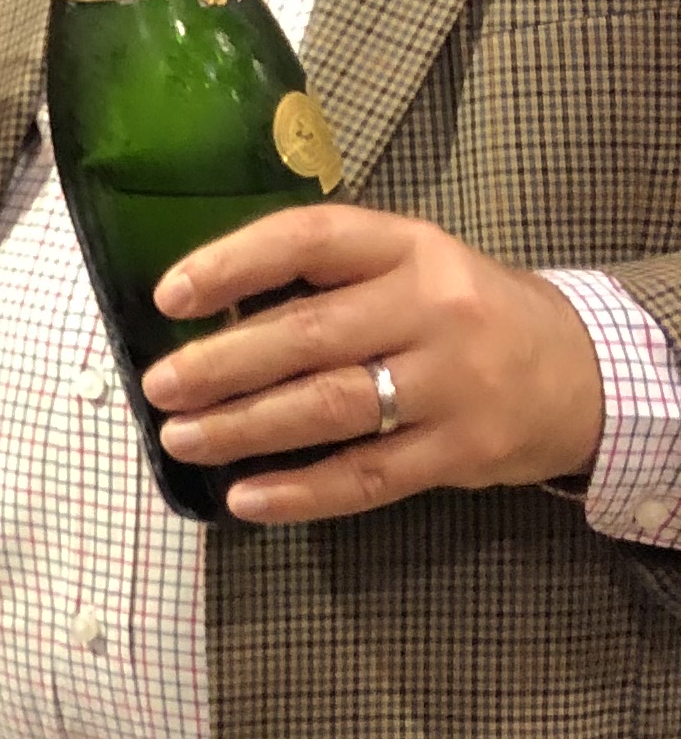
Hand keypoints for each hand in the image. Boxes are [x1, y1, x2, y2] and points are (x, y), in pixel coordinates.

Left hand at [144, 205, 605, 523]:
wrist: (581, 371)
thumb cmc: (461, 313)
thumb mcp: (410, 267)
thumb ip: (329, 281)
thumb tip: (211, 312)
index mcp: (408, 247)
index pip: (308, 240)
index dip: (233, 264)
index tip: (170, 296)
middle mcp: (433, 308)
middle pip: (309, 335)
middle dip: (221, 363)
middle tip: (158, 386)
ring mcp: (453, 384)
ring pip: (330, 407)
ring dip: (244, 427)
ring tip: (182, 438)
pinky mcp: (462, 452)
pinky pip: (368, 476)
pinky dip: (301, 492)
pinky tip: (245, 498)